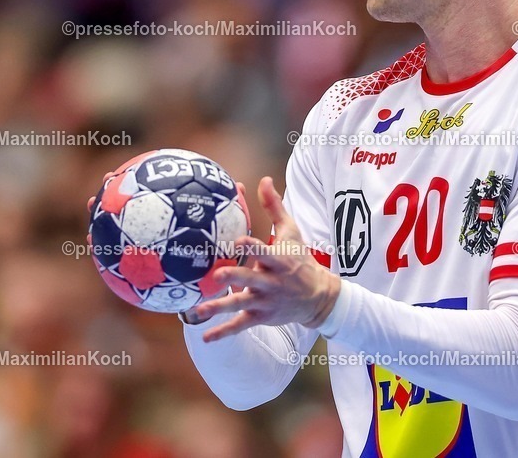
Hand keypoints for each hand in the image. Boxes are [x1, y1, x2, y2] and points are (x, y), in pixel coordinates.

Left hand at [188, 177, 340, 341]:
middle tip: (217, 276)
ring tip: (199, 311)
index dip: (252, 247)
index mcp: (279, 260)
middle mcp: (272, 282)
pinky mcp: (260, 316)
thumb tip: (263, 179)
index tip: (239, 240)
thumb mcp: (291, 232)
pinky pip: (240, 325)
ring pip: (241, 305)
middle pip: (251, 279)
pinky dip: (223, 332)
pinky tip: (205, 337)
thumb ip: (274, 207)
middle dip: (235, 278)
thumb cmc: (300, 259)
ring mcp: (265, 301)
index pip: (264, 251)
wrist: (318, 297)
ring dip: (220, 307)